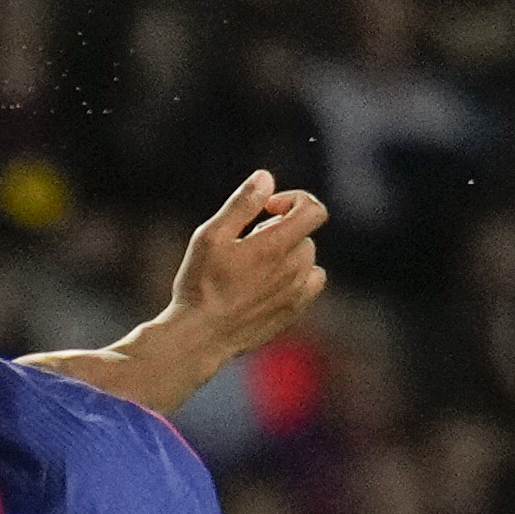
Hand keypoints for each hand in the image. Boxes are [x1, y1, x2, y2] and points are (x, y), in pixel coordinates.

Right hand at [157, 172, 331, 360]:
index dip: (294, 200)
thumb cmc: (200, 284)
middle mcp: (295, 269)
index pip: (314, 210)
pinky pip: (310, 285)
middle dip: (281, 229)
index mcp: (277, 246)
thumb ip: (242, 204)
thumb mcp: (211, 235)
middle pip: (305, 234)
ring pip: (307, 260)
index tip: (268, 208)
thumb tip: (265, 177)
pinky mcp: (293, 313)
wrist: (200, 336)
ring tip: (255, 265)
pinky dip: (297, 277)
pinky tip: (268, 283)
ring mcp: (297, 294)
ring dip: (288, 254)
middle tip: (248, 242)